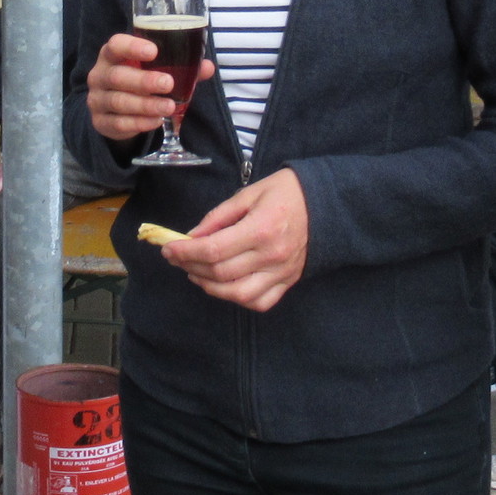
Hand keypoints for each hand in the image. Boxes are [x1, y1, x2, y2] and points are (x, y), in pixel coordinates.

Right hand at [88, 32, 214, 142]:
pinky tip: (156, 121)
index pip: (115, 45)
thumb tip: (208, 67)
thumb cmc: (137, 80)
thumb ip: (181, 68)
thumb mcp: (155, 70)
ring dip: (145, 105)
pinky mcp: (100, 122)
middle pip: (117, 76)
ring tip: (168, 107)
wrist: (114, 109)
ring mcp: (97, 99)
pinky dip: (138, 123)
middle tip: (168, 84)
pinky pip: (118, 123)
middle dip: (143, 80)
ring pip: (118, 101)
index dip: (132, 46)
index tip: (154, 51)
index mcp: (112, 55)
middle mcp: (99, 75)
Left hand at [157, 170, 308, 311]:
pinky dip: (237, 298)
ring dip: (209, 286)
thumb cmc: (286, 192)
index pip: (213, 250)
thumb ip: (218, 217)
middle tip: (177, 258)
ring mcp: (281, 272)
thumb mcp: (248, 194)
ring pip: (237, 294)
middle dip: (190, 267)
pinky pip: (259, 302)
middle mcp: (272, 256)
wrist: (326, 204)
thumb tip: (191, 236)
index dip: (185, 252)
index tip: (168, 248)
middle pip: (220, 273)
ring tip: (195, 273)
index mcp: (261, 229)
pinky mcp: (288, 282)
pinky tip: (223, 286)